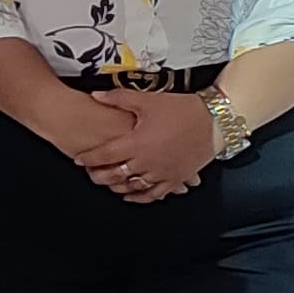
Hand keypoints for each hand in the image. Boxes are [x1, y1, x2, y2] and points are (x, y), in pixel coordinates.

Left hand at [73, 89, 216, 201]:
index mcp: (136, 143)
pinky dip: (140, 197)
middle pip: (115, 175)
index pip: (104, 155)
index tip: (79, 160)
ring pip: (132, 187)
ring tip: (107, 184)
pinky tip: (131, 195)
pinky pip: (154, 194)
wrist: (214, 121)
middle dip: (99, 176)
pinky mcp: (175, 179)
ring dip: (117, 187)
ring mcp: (161, 174)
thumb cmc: (181, 109)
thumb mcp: (148, 100)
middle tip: (90, 175)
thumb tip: (95, 95)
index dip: (88, 158)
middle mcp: (146, 163)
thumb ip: (119, 99)